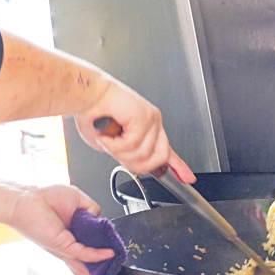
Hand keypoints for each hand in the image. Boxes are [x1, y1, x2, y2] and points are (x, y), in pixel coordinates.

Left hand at [8, 184, 121, 274]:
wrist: (25, 199)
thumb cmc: (45, 199)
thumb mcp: (78, 201)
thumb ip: (93, 211)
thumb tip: (101, 221)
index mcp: (74, 239)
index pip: (92, 257)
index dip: (104, 264)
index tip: (117, 267)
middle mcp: (70, 249)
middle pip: (88, 274)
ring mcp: (66, 249)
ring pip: (85, 271)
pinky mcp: (62, 245)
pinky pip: (83, 252)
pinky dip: (96, 255)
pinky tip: (108, 255)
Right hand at [73, 79, 195, 182]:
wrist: (86, 95)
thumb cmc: (93, 114)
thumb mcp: (111, 144)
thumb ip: (127, 155)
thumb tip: (134, 165)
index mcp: (148, 130)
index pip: (169, 151)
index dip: (178, 167)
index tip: (188, 178)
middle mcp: (153, 123)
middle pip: (158, 159)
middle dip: (133, 162)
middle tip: (114, 151)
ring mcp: (151, 119)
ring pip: (143, 155)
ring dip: (118, 152)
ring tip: (107, 138)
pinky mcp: (144, 116)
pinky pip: (133, 144)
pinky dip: (114, 144)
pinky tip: (107, 134)